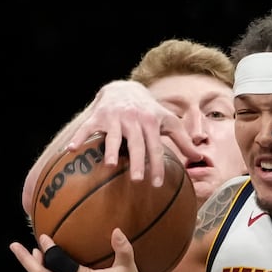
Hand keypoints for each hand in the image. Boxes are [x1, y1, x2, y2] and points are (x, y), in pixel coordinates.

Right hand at [67, 80, 201, 185]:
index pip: (156, 147)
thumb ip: (183, 140)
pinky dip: (79, 137)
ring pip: (113, 135)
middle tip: (137, 180)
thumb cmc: (149, 111)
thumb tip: (199, 158)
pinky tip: (71, 149)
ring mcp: (115, 117)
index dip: (156, 165)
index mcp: (151, 122)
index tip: (156, 184)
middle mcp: (134, 119)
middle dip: (137, 161)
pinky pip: (87, 127)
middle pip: (136, 143)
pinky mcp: (98, 115)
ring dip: (109, 150)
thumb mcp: (168, 122)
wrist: (125, 88)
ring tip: (108, 166)